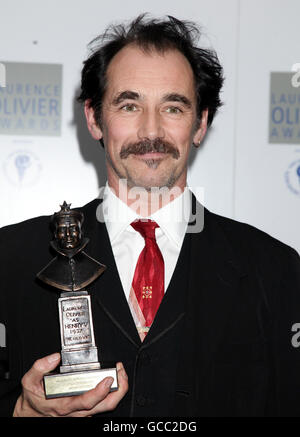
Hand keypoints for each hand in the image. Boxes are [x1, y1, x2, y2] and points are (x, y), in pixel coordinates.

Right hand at [13, 353, 127, 416]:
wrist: (32, 413)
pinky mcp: (86, 410)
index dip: (100, 392)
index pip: (87, 401)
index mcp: (64, 405)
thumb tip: (54, 357)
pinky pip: (103, 404)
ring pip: (107, 406)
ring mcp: (83, 412)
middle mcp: (77, 410)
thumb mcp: (30, 381)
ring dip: (118, 390)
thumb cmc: (35, 398)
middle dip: (119, 390)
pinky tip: (113, 380)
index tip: (108, 379)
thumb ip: (40, 367)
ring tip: (121, 374)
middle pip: (105, 405)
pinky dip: (112, 392)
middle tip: (121, 373)